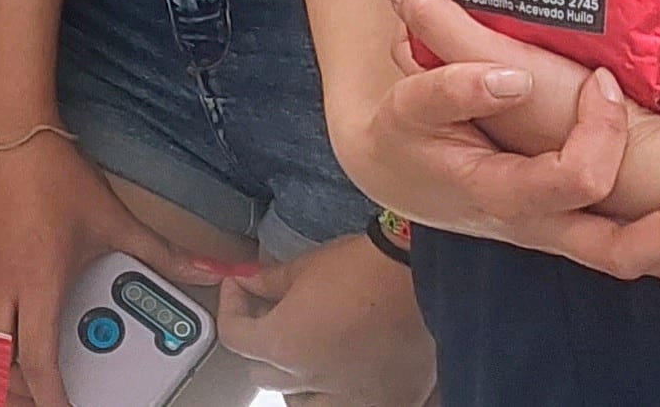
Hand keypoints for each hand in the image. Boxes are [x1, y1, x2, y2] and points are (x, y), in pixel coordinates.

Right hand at [0, 131, 238, 406]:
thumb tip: (210, 270)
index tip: (60, 406)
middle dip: (16, 386)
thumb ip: (162, 252)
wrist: (8, 129)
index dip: (50, 397)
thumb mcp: (114, 218)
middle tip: (33, 387)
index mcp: (40, 284)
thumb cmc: (54, 172)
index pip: (41, 363)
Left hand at [207, 233, 433, 406]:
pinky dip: (336, 394)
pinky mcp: (386, 401)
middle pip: (263, 374)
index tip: (240, 288)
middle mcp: (312, 380)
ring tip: (305, 355)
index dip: (231, 307)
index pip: (235, 337)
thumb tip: (248, 281)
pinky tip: (342, 371)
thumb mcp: (307, 267)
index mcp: (284, 346)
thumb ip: (269, 281)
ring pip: (301, 403)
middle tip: (270, 316)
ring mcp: (350, 397)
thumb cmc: (366, 267)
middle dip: (260, 343)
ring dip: (295, 382)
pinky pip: (345, 406)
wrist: (428, 276)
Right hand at [335, 0, 659, 282]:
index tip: (601, 79)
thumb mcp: (412, 95)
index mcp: (505, 194)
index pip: (561, 180)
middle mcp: (546, 228)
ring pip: (650, 263)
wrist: (412, 183)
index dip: (590, 135)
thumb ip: (426, 44)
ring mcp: (572, 235)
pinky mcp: (593, 230)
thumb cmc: (414, 139)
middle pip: (619, 253)